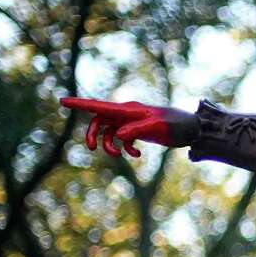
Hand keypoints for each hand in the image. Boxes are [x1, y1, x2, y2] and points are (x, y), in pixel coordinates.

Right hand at [61, 98, 198, 157]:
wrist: (193, 130)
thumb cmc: (176, 125)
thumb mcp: (157, 128)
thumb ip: (136, 130)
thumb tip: (118, 136)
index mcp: (129, 109)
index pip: (100, 106)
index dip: (80, 104)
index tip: (62, 100)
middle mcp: (127, 114)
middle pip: (99, 121)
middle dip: (92, 134)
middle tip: (90, 148)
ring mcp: (132, 122)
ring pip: (109, 132)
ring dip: (109, 145)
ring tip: (119, 155)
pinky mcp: (138, 131)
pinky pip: (123, 139)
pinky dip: (125, 148)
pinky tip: (137, 155)